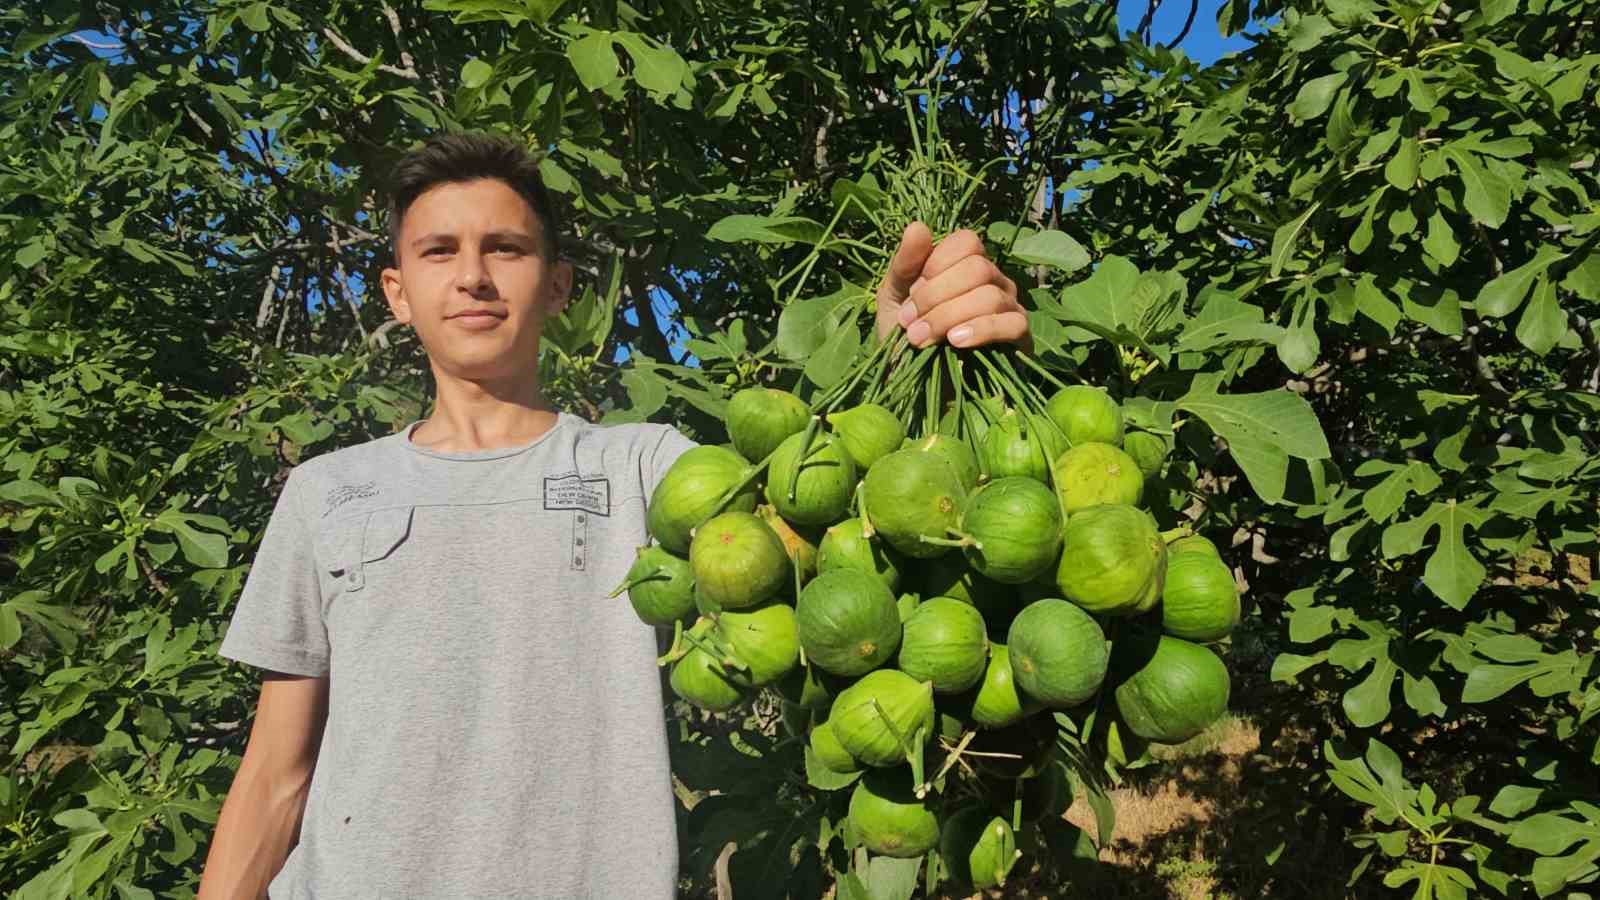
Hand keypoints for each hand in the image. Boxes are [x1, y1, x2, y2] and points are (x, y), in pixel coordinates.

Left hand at [875, 221, 1029, 350]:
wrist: (912, 384)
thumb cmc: (904, 337)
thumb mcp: (893, 298)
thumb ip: (904, 264)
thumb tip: (918, 226)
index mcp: (965, 265)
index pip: (968, 241)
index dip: (938, 263)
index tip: (912, 292)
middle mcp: (993, 281)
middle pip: (978, 269)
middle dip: (937, 296)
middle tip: (910, 323)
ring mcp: (1010, 308)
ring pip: (991, 296)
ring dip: (949, 317)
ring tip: (921, 340)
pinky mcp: (1020, 339)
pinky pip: (1013, 323)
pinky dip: (982, 330)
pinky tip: (956, 341)